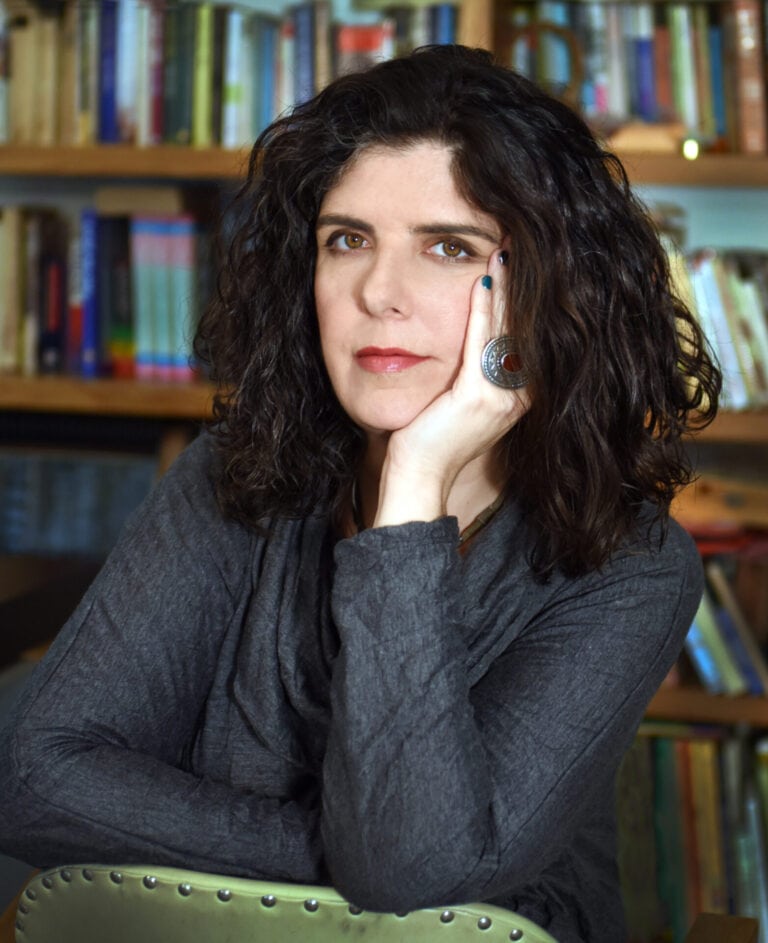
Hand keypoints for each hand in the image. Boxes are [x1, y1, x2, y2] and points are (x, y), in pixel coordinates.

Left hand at [373, 249, 530, 528]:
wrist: (418, 476)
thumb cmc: (430, 439)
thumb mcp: (460, 402)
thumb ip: (474, 373)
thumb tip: (473, 340)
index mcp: (517, 396)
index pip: (525, 334)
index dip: (525, 297)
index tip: (520, 260)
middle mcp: (518, 396)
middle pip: (524, 326)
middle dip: (523, 283)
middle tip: (519, 242)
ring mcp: (502, 398)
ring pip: (509, 328)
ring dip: (507, 286)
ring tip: (506, 249)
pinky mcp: (478, 398)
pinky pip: (483, 342)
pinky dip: (484, 308)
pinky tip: (482, 280)